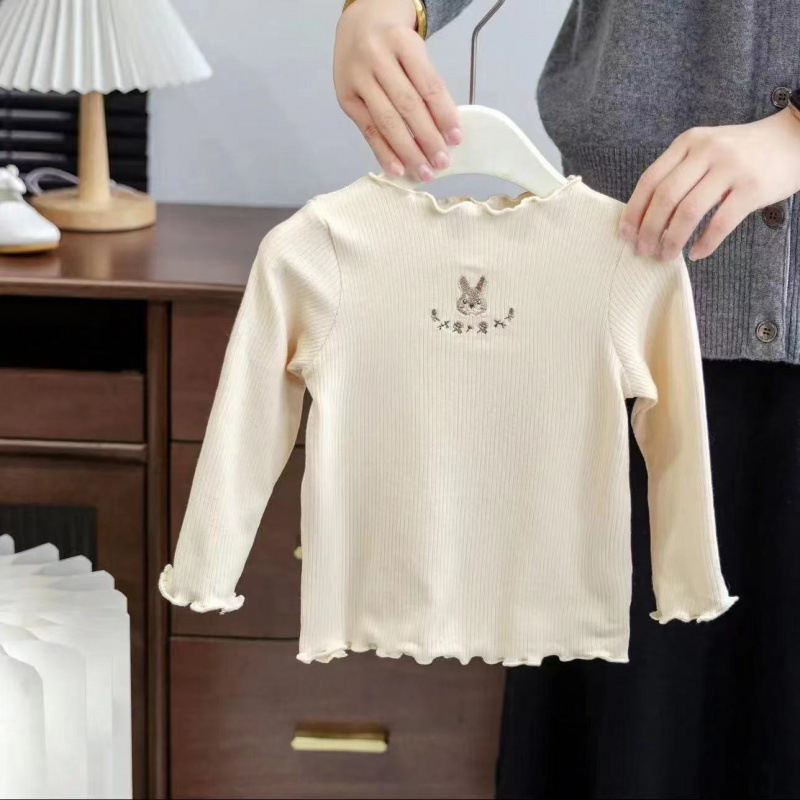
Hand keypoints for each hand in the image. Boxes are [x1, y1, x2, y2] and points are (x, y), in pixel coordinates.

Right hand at [334, 0, 461, 180]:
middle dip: (427, 138)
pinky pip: (368, 130)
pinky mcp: (345, 98)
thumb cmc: (394, 47)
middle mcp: (376, 58)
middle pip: (407, 105)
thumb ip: (427, 85)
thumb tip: (443, 133)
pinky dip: (383, 152)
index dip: (444, 115)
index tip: (456, 139)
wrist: (358, 26)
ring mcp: (357, 78)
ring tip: (424, 171)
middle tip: (441, 162)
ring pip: (386, 121)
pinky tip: (396, 169)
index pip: (428, 85)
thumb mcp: (414, 53)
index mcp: (402, 42)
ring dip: (407, 151)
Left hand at [619, 107, 799, 261]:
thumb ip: (678, 173)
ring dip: (672, 240)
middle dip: (649, 230)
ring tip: (666, 256)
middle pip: (664, 198)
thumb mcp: (705, 149)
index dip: (634, 211)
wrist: (794, 138)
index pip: (649, 180)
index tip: (625, 234)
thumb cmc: (742, 152)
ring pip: (688, 212)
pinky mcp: (752, 188)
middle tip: (643, 251)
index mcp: (687, 142)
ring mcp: (730, 169)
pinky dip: (704, 243)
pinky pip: (720, 223)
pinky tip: (696, 253)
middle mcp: (706, 152)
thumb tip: (646, 216)